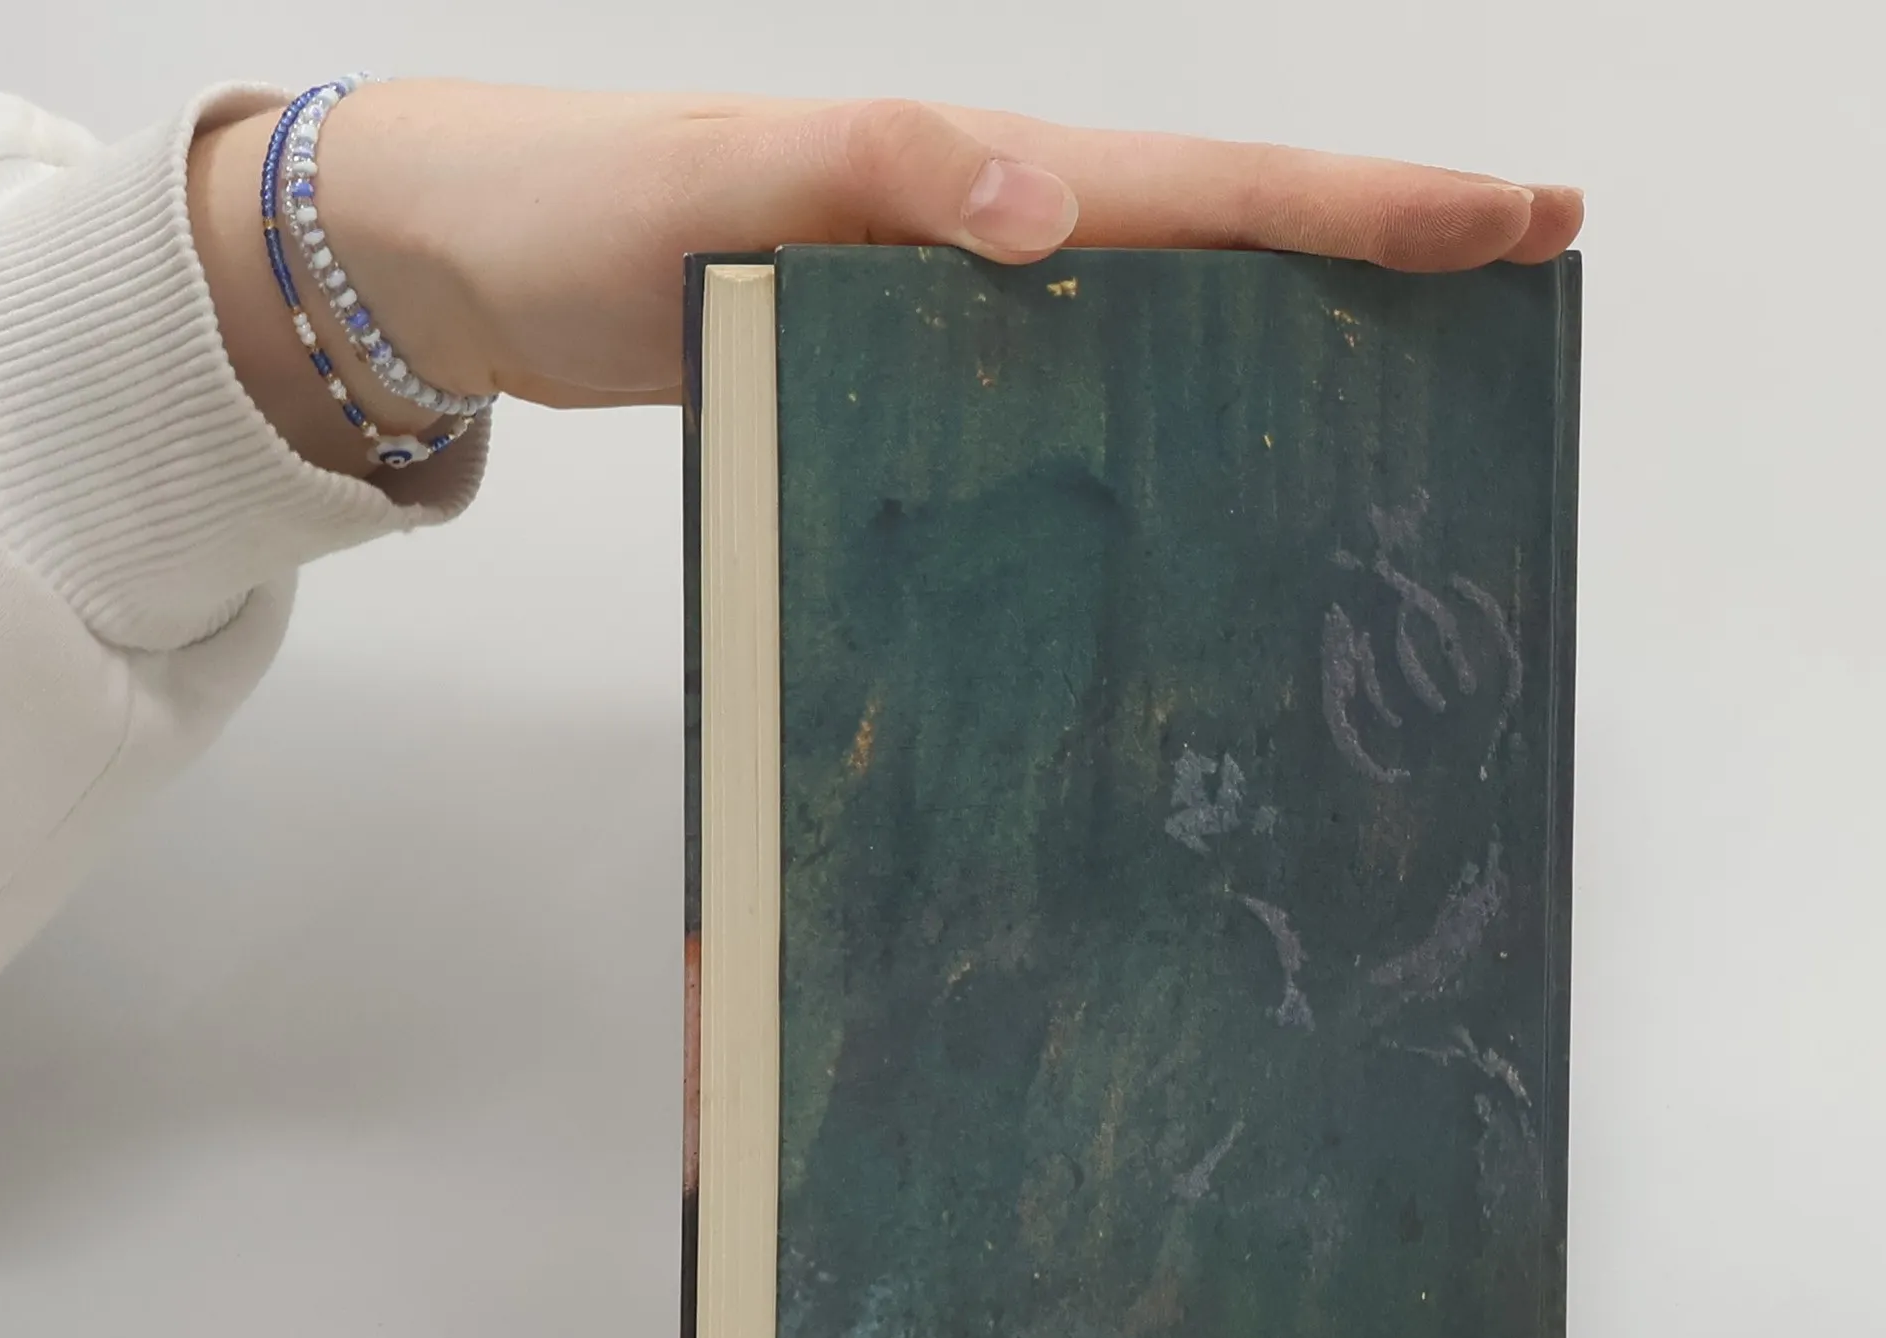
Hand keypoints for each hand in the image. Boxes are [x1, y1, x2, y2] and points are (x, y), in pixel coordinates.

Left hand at [190, 87, 1583, 468]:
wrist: (487, 261)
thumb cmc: (590, 208)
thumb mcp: (729, 184)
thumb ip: (883, 180)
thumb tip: (1056, 212)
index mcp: (983, 182)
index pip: (1216, 191)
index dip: (1370, 208)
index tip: (1516, 221)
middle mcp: (993, 245)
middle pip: (1225, 250)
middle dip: (1379, 264)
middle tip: (1519, 295)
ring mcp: (955, 319)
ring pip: (1156, 327)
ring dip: (1281, 351)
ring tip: (1400, 406)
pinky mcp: (903, 382)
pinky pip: (1056, 400)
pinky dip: (1145, 424)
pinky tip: (1179, 488)